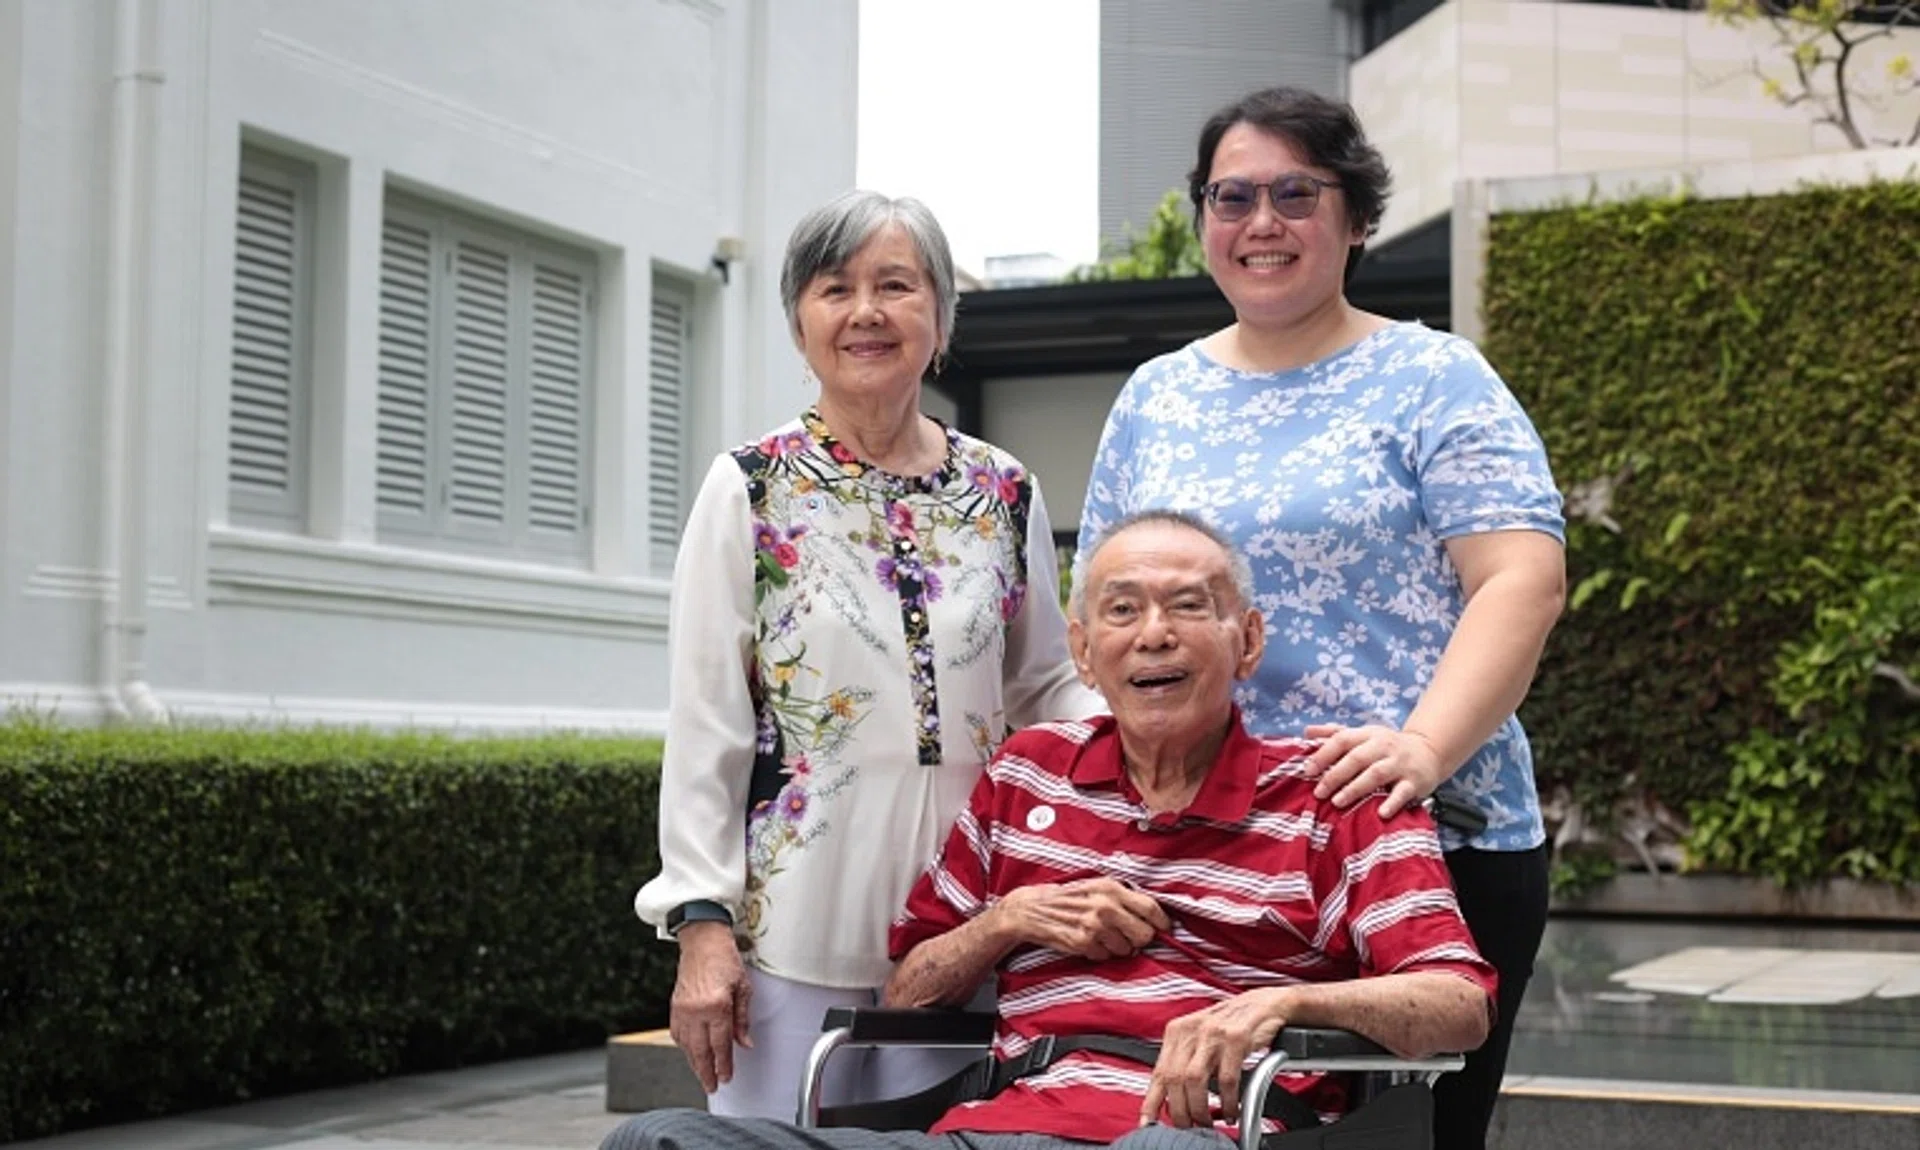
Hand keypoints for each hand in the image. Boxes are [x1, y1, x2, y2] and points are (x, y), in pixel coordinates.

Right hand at [667, 922, 751, 1092]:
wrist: (702, 941)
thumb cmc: (724, 959)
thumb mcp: (743, 988)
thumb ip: (742, 1019)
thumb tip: (745, 1043)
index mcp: (716, 1006)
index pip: (720, 1045)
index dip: (724, 1064)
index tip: (727, 1076)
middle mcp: (696, 1011)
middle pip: (700, 1051)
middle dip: (707, 1072)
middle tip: (712, 1086)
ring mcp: (682, 1010)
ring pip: (687, 1046)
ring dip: (694, 1063)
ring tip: (702, 1075)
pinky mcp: (674, 1006)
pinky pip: (677, 1034)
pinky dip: (684, 1047)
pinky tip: (690, 1053)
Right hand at [997, 877, 1170, 960]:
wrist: (1033, 909)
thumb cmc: (1070, 898)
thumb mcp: (1097, 886)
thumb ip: (1124, 897)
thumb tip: (1155, 917)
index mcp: (1111, 888)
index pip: (1151, 908)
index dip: (1162, 923)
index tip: (1164, 929)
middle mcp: (1105, 906)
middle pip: (1144, 934)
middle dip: (1139, 938)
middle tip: (1128, 935)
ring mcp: (1094, 926)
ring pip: (1126, 949)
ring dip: (1117, 947)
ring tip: (1101, 935)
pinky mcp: (1083, 943)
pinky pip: (1106, 956)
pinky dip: (1100, 952)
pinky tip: (1088, 941)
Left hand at [1141, 987, 1290, 1127]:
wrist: (1263, 1004)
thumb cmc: (1230, 1026)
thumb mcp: (1199, 1038)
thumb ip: (1184, 1063)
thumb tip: (1171, 1099)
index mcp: (1177, 1031)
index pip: (1159, 1072)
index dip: (1152, 1101)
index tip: (1147, 1122)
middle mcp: (1191, 1030)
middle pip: (1174, 1079)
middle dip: (1180, 1111)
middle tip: (1189, 1126)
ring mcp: (1213, 1033)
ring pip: (1194, 1081)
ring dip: (1200, 1109)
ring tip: (1208, 1122)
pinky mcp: (1235, 1039)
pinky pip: (1226, 1080)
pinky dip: (1228, 1102)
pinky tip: (1231, 1110)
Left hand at [1302, 725, 1444, 817]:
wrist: (1429, 751)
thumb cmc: (1386, 746)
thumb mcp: (1364, 735)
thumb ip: (1335, 734)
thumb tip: (1307, 732)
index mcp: (1367, 734)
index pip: (1342, 740)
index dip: (1324, 754)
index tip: (1308, 770)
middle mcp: (1383, 746)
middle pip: (1357, 758)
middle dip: (1335, 775)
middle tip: (1319, 792)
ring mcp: (1399, 764)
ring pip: (1376, 774)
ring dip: (1355, 788)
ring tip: (1337, 802)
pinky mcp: (1414, 781)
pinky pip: (1402, 792)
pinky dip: (1392, 802)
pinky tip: (1380, 813)